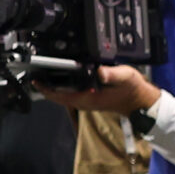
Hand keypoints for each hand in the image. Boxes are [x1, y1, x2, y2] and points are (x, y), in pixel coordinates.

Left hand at [40, 64, 159, 116]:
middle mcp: (82, 101)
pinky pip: (69, 92)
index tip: (35, 79)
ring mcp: (84, 100)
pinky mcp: (88, 97)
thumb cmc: (132, 89)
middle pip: (56, 95)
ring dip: (52, 85)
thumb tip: (100, 72)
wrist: (140, 100)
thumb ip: (111, 74)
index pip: (59, 95)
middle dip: (44, 85)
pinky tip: (60, 75)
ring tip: (42, 72)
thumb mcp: (124, 77)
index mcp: (87, 98)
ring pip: (62, 94)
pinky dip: (62, 85)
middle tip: (34, 71)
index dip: (45, 88)